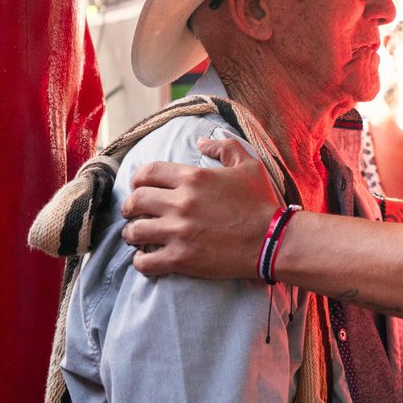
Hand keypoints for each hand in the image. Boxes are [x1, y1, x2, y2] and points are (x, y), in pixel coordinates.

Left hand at [122, 137, 280, 278]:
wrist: (272, 240)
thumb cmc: (261, 202)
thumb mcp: (248, 166)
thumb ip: (224, 147)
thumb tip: (202, 140)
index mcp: (192, 177)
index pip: (147, 173)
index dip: (138, 180)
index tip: (140, 187)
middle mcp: (180, 202)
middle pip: (134, 201)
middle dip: (130, 207)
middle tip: (136, 213)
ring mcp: (178, 232)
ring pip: (133, 232)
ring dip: (133, 234)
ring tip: (140, 237)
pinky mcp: (180, 259)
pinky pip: (143, 262)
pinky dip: (141, 261)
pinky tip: (149, 257)